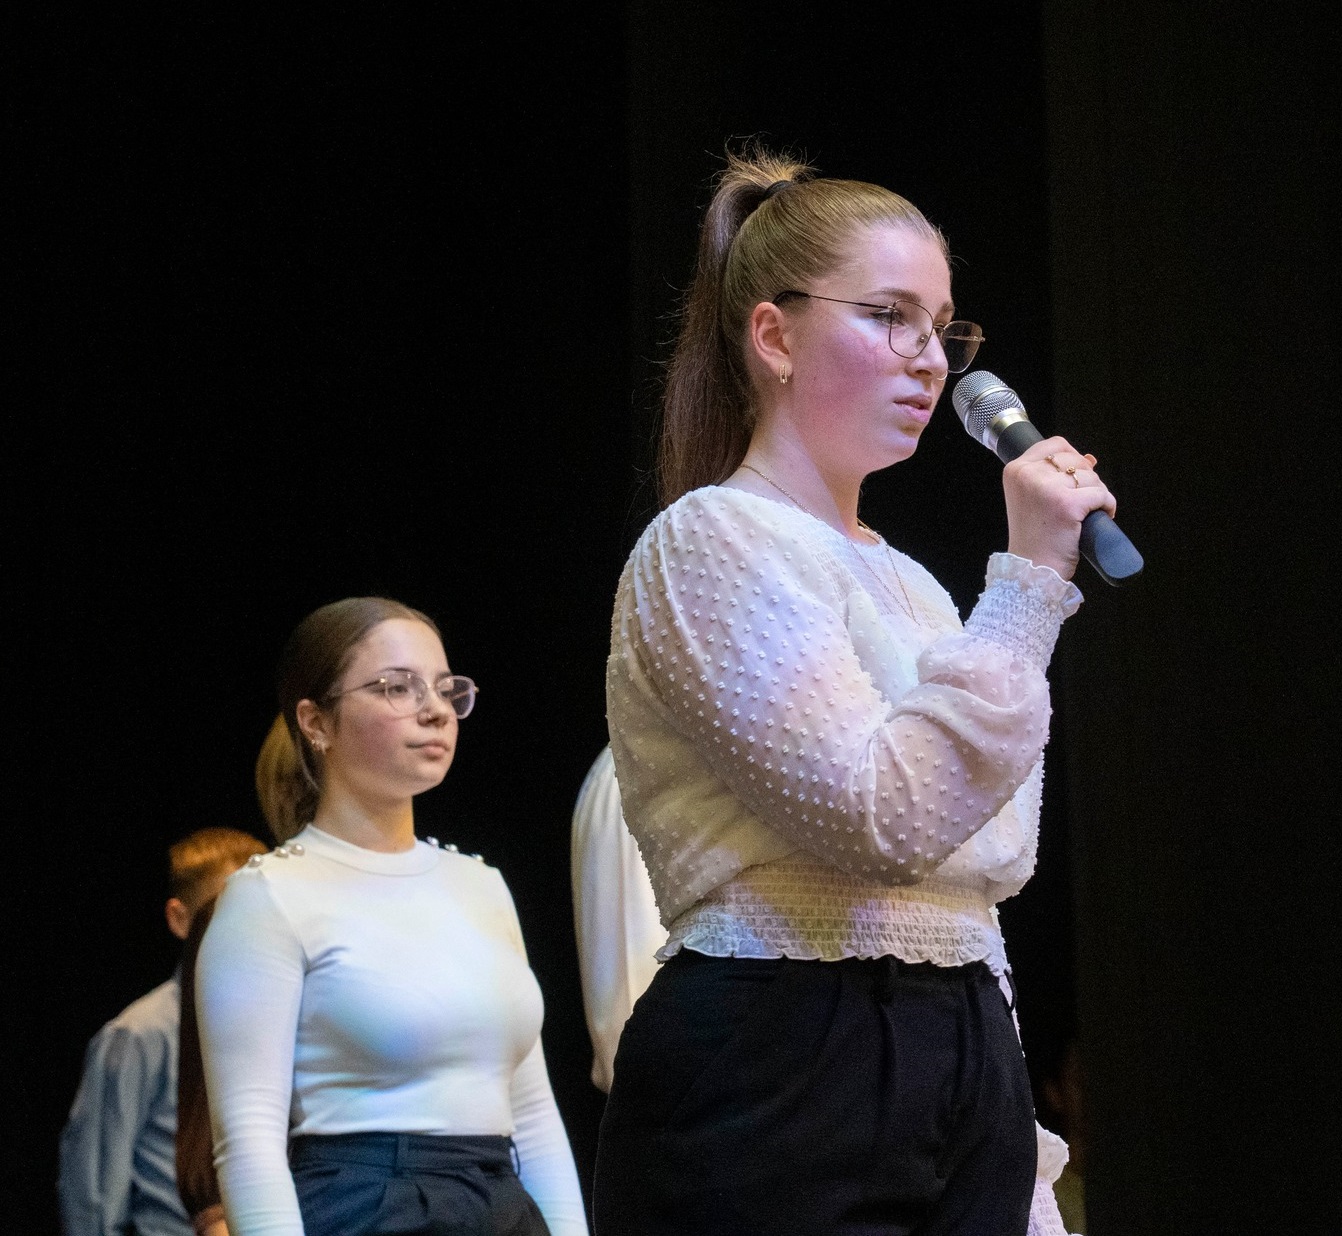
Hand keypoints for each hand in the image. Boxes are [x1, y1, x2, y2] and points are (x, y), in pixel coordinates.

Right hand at [1002, 436, 1116, 580]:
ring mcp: (1047, 488)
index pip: (1055, 444)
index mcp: (1015, 470)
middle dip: (1085, 479)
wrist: (1031, 570)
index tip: (1074, 478)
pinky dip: (1107, 506)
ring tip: (1084, 513)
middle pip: (1075, 459)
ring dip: (1096, 493)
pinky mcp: (1067, 504)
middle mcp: (1028, 475)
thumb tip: (1089, 458)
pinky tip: (1096, 517)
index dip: (1072, 458)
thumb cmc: (1033, 539)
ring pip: (1091, 476)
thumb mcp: (1029, 498)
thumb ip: (1050, 475)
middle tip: (1080, 501)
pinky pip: (1101, 494)